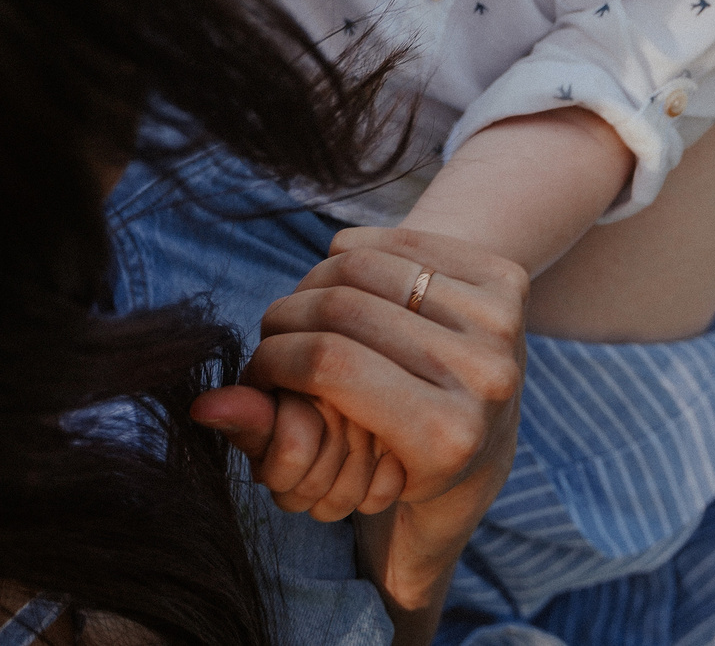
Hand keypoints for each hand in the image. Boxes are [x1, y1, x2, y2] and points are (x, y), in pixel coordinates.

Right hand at [192, 230, 526, 624]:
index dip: (276, 355)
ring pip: (370, 265)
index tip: (259, 365)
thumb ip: (268, 437)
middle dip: (288, 316)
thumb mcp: (336, 475)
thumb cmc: (396, 460)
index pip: (330, 363)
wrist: (487, 431)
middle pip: (346, 309)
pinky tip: (344, 276)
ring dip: (318, 280)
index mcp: (446, 438)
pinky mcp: (510, 281)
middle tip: (273, 333)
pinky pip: (404, 239)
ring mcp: (504, 324)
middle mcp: (487, 379)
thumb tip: (204, 405)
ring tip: (305, 308)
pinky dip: (358, 250)